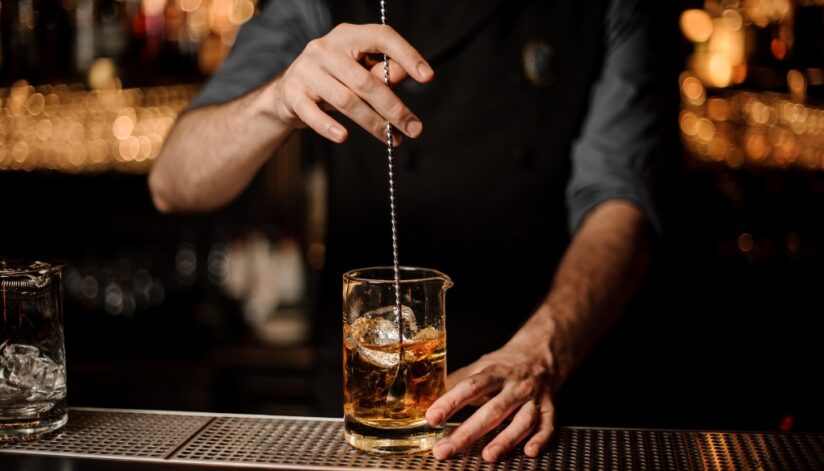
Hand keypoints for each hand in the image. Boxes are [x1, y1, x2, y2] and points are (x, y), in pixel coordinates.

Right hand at [272, 23, 433, 143]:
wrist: (289, 92)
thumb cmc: (333, 80)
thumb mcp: (359, 71)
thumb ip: (382, 71)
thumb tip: (408, 73)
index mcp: (347, 36)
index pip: (381, 36)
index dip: (406, 54)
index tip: (427, 77)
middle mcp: (325, 48)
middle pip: (366, 81)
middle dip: (394, 108)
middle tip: (413, 128)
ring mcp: (306, 70)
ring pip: (346, 100)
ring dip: (372, 124)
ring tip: (391, 138)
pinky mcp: (293, 93)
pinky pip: (313, 113)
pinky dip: (328, 126)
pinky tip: (344, 137)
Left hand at [425, 344, 555, 461]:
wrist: (540, 355)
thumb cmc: (504, 365)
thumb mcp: (480, 366)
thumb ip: (457, 381)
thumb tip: (426, 395)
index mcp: (494, 372)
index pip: (470, 386)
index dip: (450, 402)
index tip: (432, 417)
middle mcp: (514, 386)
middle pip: (492, 410)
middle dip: (468, 432)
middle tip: (445, 449)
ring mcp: (533, 398)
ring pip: (522, 421)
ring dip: (506, 439)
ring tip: (488, 456)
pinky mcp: (549, 409)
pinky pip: (547, 426)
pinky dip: (541, 439)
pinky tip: (529, 452)